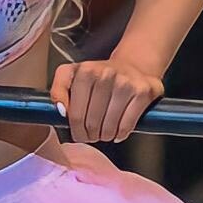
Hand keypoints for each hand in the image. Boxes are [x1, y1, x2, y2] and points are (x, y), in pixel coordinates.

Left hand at [49, 59, 163, 144]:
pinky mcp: (143, 92)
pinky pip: (127, 125)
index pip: (75, 114)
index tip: (78, 133)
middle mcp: (106, 74)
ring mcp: (126, 83)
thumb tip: (61, 111)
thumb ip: (58, 90)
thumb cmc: (99, 77)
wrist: (133, 67)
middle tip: (92, 135)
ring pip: (109, 126)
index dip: (76, 130)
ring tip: (104, 133)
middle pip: (92, 122)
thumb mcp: (72, 75)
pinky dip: (121, 134)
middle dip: (91, 135)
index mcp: (86, 71)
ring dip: (105, 136)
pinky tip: (118, 132)